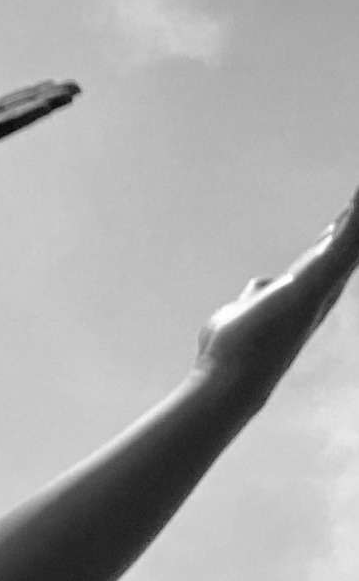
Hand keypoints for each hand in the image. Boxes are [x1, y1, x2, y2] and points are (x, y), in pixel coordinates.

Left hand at [195, 187, 358, 396]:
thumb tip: (259, 287)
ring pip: (353, 238)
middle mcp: (320, 287)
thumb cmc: (235, 351)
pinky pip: (344, 243)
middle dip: (358, 213)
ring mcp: (320, 285)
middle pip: (346, 239)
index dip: (344, 226)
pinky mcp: (312, 283)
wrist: (233, 378)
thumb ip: (253, 296)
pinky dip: (357, 219)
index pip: (328, 249)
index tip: (355, 202)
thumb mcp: (243, 309)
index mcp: (305, 289)